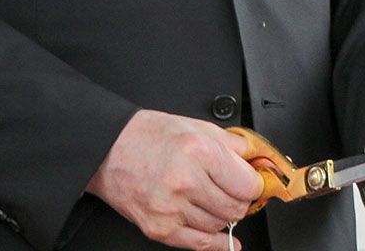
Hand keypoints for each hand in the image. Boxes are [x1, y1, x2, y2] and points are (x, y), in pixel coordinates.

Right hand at [86, 110, 260, 250]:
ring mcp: (170, 209)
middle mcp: (185, 182)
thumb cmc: (148, 135)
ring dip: (222, 216)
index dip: (254, 184)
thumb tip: (258, 160)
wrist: (106, 149)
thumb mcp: (197, 127)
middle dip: (240, 201)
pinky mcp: (158, 228)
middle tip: (233, 191)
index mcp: (199, 153)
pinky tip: (228, 242)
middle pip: (236, 208)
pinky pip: (198, 244)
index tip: (252, 182)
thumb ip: (232, 145)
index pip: (247, 185)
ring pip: (219, 225)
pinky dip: (218, 245)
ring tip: (213, 201)